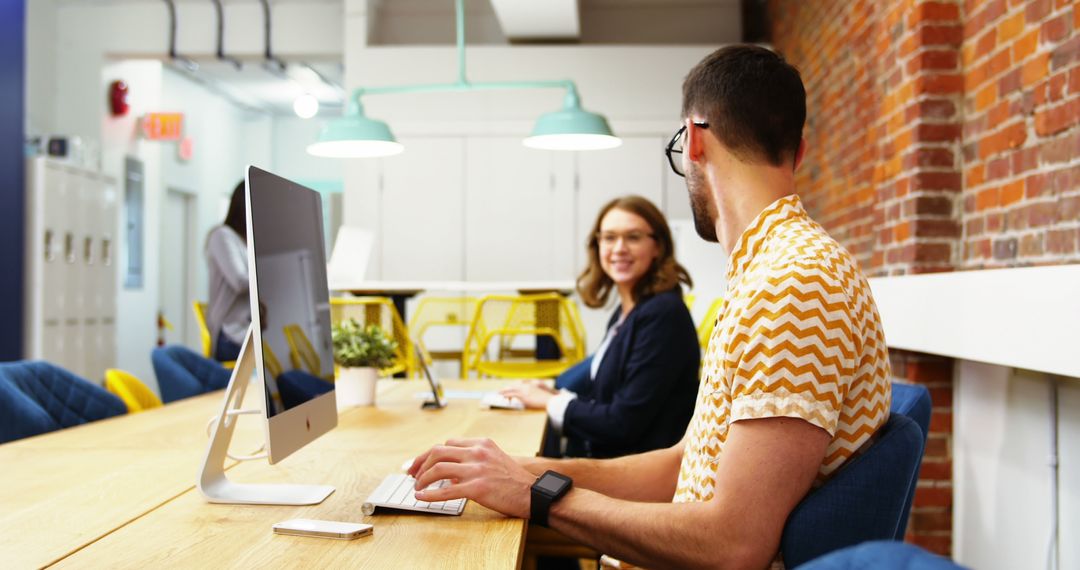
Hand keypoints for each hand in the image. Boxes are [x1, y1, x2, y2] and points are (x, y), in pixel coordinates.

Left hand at [407, 438, 534, 518]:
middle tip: (412, 474)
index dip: (429, 454)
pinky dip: (430, 494)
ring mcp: (477, 470)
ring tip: (417, 487)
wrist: (533, 493)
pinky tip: (421, 498)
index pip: (447, 444)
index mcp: (482, 444)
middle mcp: (478, 452)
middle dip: (420, 463)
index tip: (420, 463)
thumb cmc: (514, 480)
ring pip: (439, 469)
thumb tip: (449, 468)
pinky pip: (446, 490)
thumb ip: (473, 458)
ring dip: (423, 479)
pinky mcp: (477, 488)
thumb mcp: (494, 459)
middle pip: (438, 452)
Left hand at [499, 382, 555, 408]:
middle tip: (500, 391)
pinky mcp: (523, 395)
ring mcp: (524, 390)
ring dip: (504, 391)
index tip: (509, 390)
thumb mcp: (537, 396)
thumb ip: (531, 396)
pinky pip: (512, 394)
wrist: (549, 400)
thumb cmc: (545, 400)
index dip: (513, 388)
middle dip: (507, 389)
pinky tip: (502, 396)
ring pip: (511, 389)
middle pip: (513, 386)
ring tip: (498, 393)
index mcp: (530, 385)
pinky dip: (506, 394)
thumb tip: (526, 401)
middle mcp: (526, 386)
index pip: (518, 385)